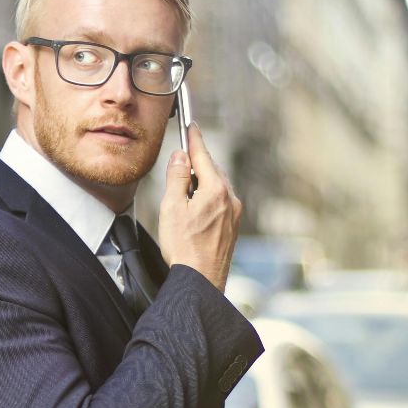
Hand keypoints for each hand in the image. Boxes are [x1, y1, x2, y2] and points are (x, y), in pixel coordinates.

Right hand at [157, 123, 240, 290]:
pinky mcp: (233, 228)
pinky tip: (196, 212)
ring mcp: (235, 215)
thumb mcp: (172, 207)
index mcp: (216, 190)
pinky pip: (222, 204)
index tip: (192, 126)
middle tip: (181, 161)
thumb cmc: (185, 249)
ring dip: (203, 183)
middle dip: (197, 164)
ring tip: (184, 195)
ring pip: (218, 188)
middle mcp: (231, 199)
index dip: (195, 139)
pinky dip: (209, 199)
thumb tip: (181, 156)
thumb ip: (177, 177)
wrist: (201, 282)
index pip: (204, 156)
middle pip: (212, 171)